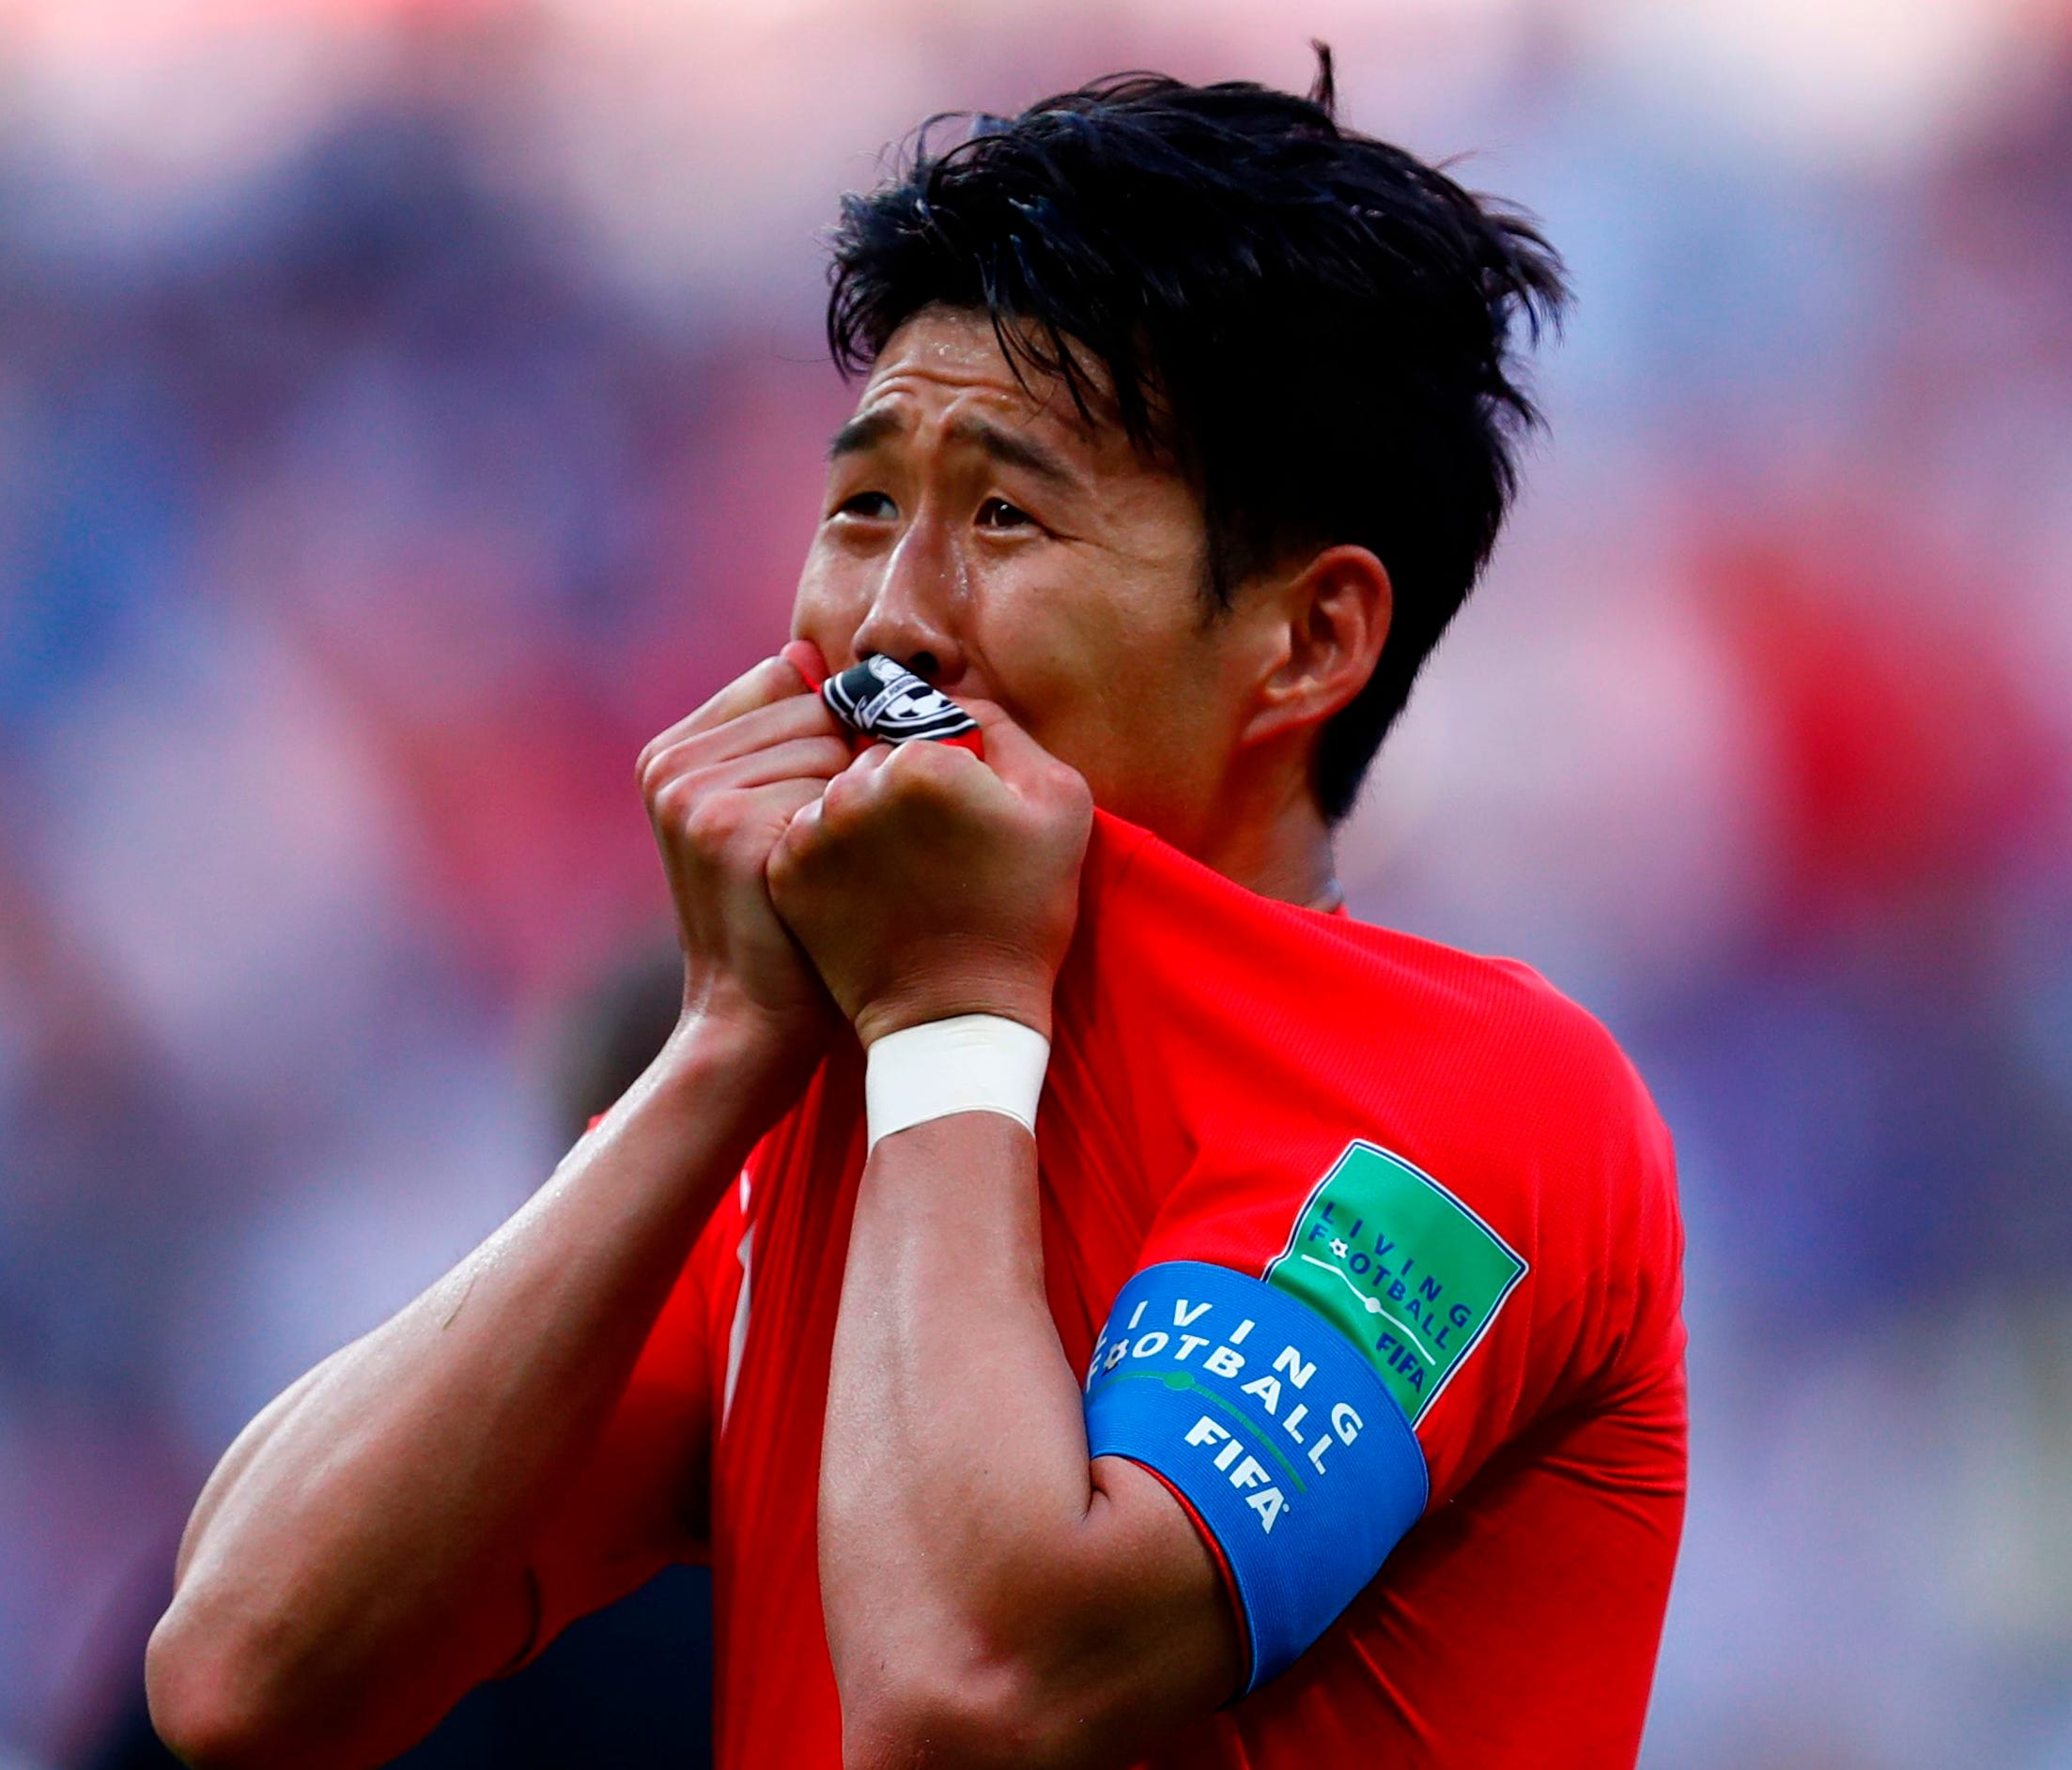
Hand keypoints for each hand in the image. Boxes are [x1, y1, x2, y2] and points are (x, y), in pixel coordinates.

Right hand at [638, 647, 851, 1088]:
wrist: (755, 1018)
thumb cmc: (783, 914)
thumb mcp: (761, 816)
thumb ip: (776, 737)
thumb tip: (809, 655)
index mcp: (671, 752)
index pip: (784, 677)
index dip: (828, 731)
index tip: (823, 798)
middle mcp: (672, 765)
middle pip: (812, 704)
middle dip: (844, 763)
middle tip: (827, 841)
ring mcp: (694, 794)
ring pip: (829, 741)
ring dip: (851, 796)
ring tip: (829, 859)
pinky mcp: (727, 826)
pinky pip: (832, 781)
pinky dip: (851, 826)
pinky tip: (830, 875)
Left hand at [765, 701, 1092, 1046]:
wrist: (960, 1012)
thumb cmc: (1024, 910)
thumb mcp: (1058, 800)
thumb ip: (1003, 726)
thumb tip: (948, 696)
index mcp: (919, 762)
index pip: (919, 727)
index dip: (945, 765)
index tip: (962, 816)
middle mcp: (852, 790)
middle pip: (869, 757)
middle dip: (894, 788)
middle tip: (931, 848)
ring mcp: (812, 834)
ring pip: (835, 795)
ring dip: (861, 819)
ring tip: (899, 873)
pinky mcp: (786, 875)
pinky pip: (806, 836)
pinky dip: (832, 855)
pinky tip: (868, 890)